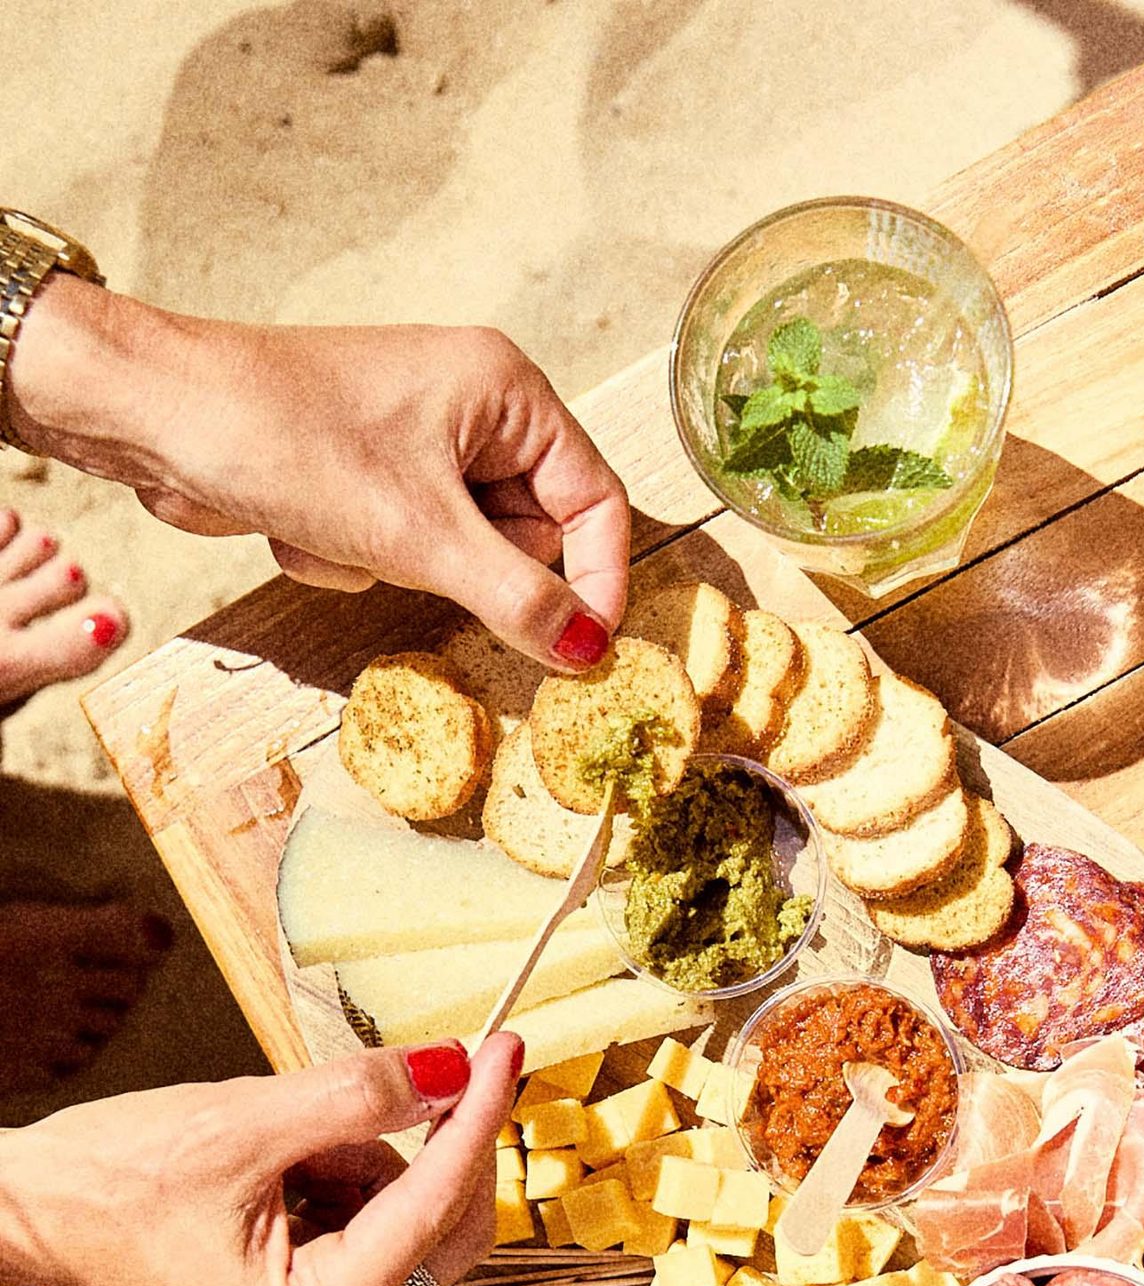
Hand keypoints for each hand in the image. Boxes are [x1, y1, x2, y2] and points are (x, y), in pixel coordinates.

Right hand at [0, 1033, 521, 1285]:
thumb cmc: (106, 1180)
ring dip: (378, 1154)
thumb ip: (356, 1095)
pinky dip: (350, 1169)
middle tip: (457, 1063)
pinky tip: (286, 1151)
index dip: (476, 1123)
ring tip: (286, 1128)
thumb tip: (453, 1070)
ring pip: (408, 1220)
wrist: (26, 1209)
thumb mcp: (241, 1120)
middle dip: (443, 1146)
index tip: (505, 1053)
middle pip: (445, 1235)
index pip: (431, 1212)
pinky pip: (368, 1219)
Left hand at [8, 279, 628, 670]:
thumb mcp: (418, 534)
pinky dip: (357, 557)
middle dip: (461, 564)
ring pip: (458, 553)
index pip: (596, 498)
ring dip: (399, 564)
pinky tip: (306, 525)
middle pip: (527, 535)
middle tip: (410, 552)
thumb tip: (588, 647)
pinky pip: (401, 550)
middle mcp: (470, 407)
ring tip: (344, 527)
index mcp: (504, 390)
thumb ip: (516, 597)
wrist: (157, 417)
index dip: (597, 578)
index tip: (586, 647)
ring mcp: (417, 442)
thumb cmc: (284, 439)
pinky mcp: (369, 476)